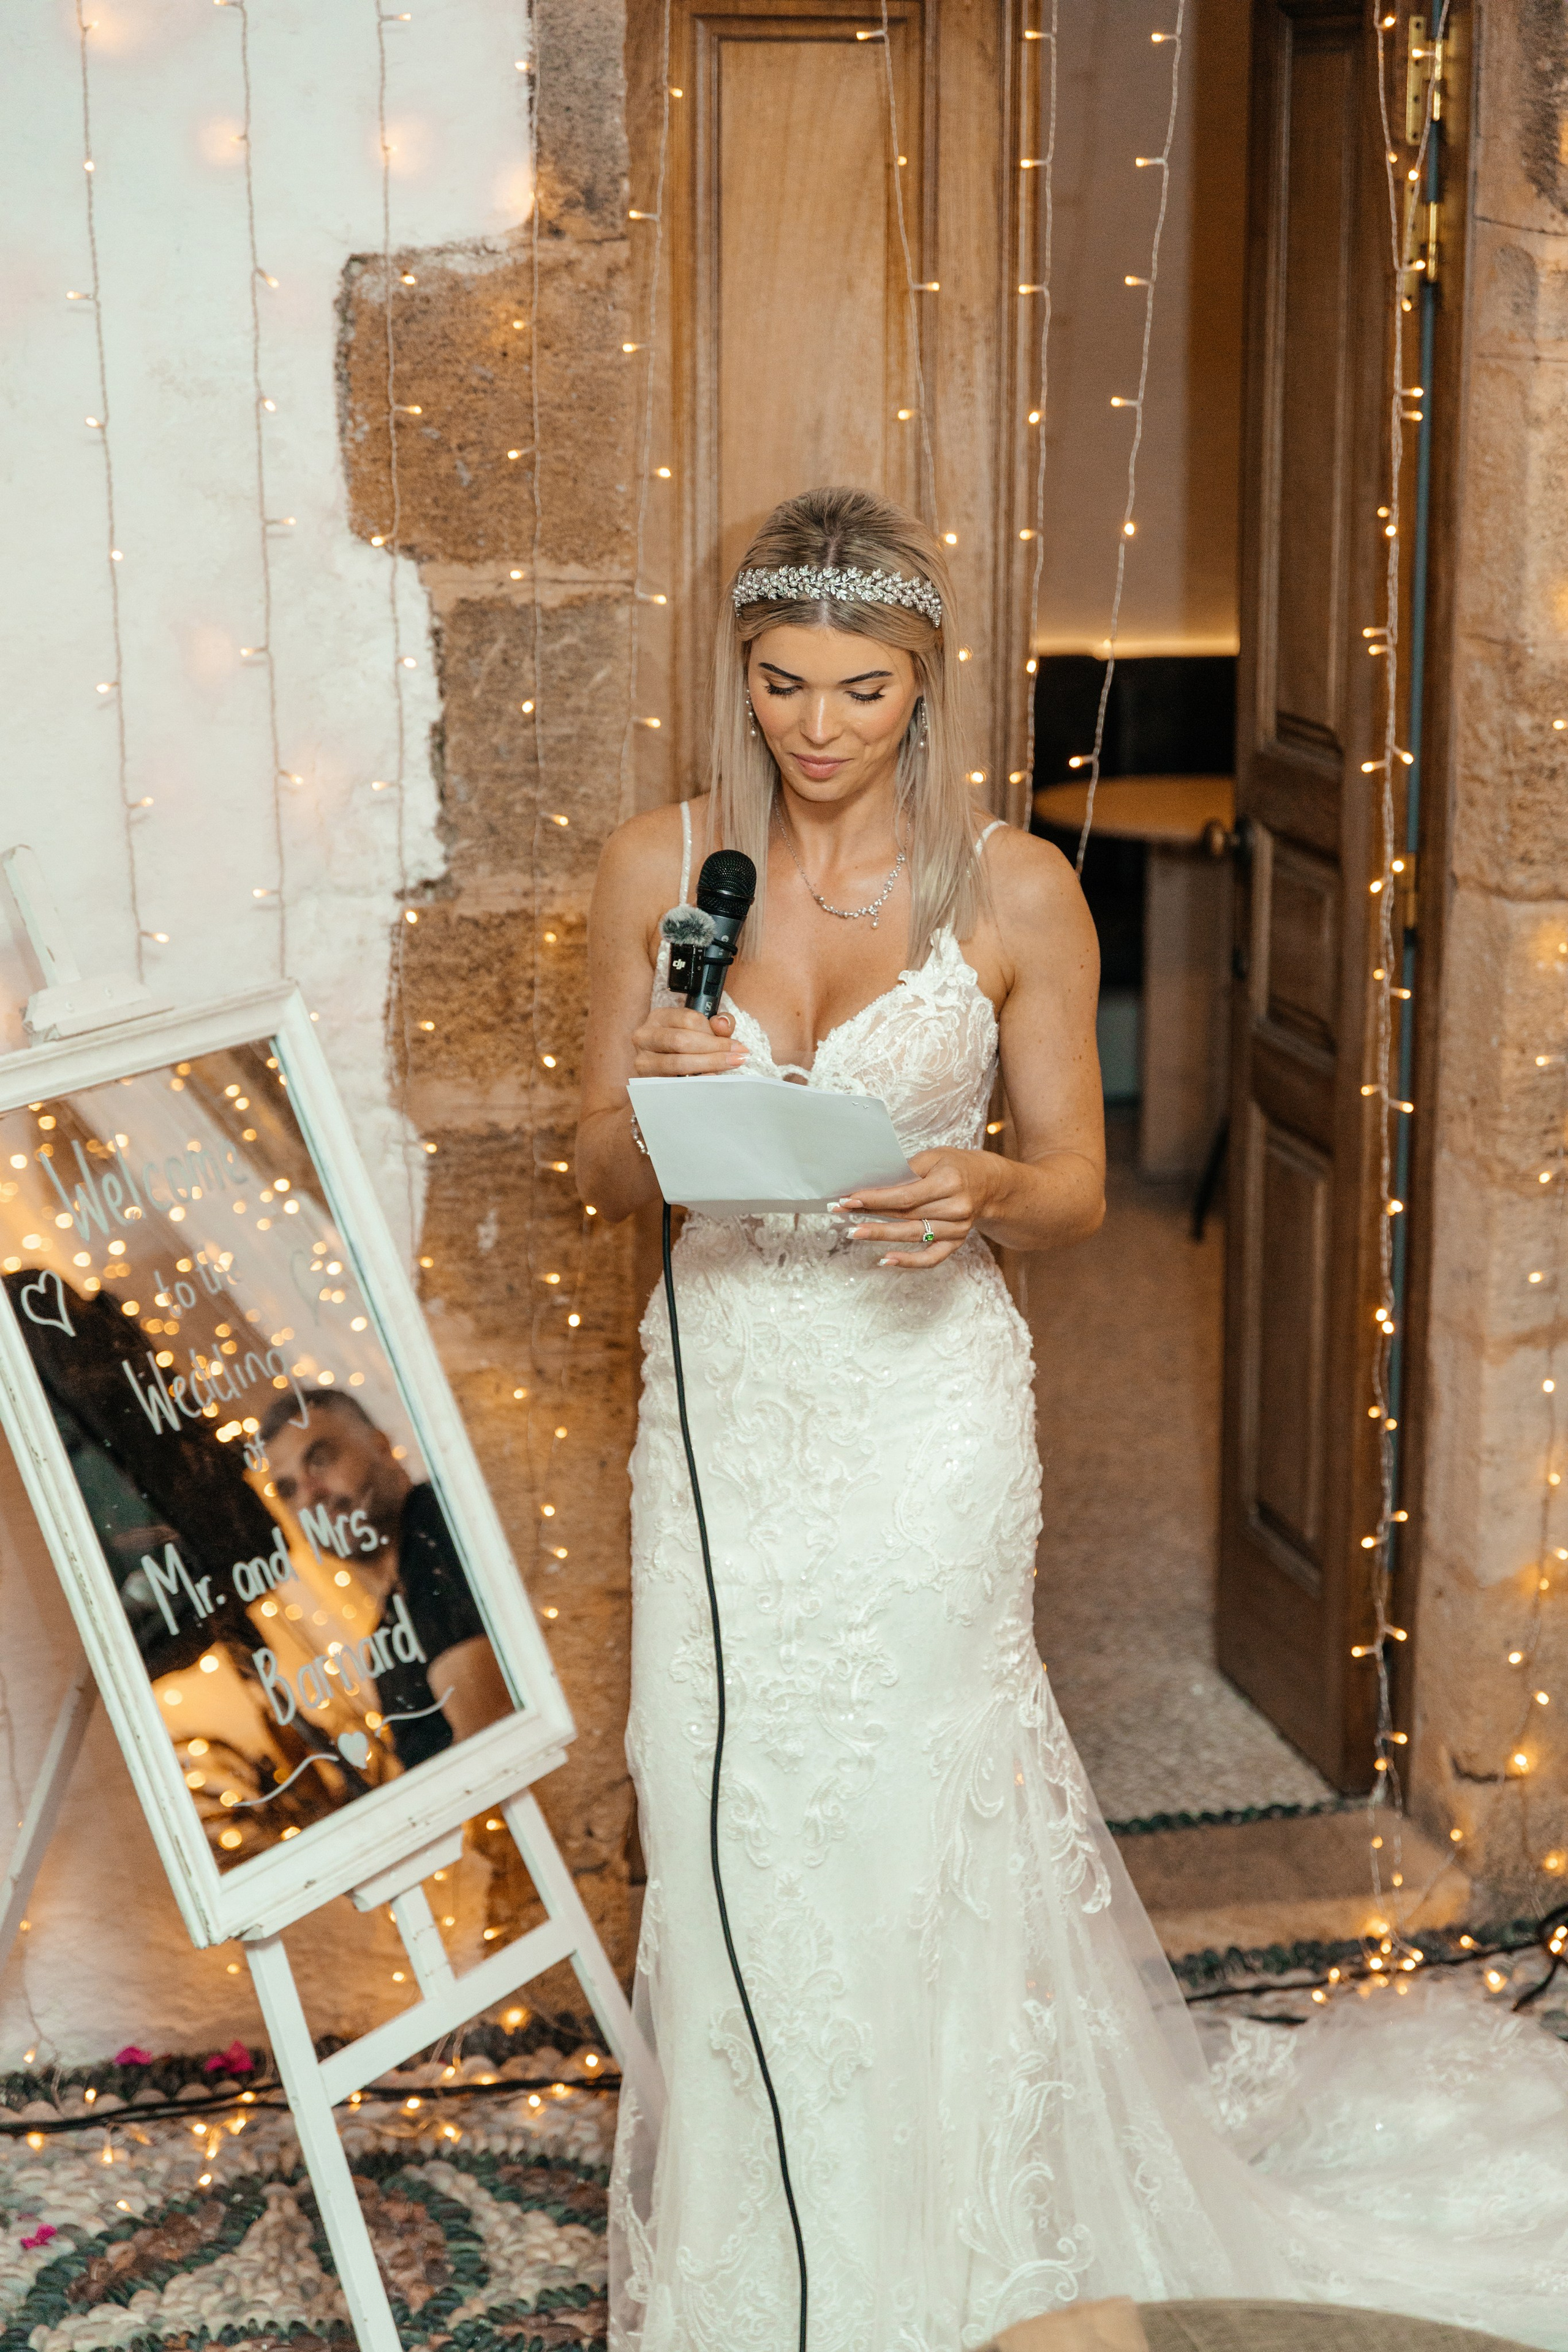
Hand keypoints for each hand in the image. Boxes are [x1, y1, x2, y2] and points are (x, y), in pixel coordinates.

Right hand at [631, 1004, 748, 1076]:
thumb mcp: (700, 1029)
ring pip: (677, 1063)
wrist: (662, 1067)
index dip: (714, 1032)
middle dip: (714, 1050)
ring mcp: (643, 1061)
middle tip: (738, 1057)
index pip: (689, 1020)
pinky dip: (695, 1082)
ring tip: (729, 1066)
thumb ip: (717, 1025)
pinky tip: (711, 1079)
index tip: (735, 1045)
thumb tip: (722, 1024)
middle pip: (682, 1041)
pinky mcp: (645, 1082)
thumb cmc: (685, 1046)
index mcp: (659, 1017)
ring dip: (708, 1065)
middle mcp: (645, 1036)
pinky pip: (674, 1083)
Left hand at [834, 1148, 997, 1268]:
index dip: (875, 1198)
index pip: (905, 1194)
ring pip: (914, 1235)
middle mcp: (957, 1207)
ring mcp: (958, 1228)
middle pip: (907, 1215)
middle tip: (842, 1214)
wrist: (990, 1183)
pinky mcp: (957, 1242)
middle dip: (871, 1214)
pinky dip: (908, 1261)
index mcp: (950, 1181)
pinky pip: (931, 1258)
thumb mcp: (934, 1156)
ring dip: (882, 1235)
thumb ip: (906, 1170)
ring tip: (855, 1232)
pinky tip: (886, 1260)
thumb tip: (871, 1183)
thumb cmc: (956, 1166)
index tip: (849, 1199)